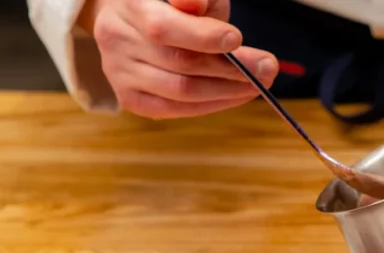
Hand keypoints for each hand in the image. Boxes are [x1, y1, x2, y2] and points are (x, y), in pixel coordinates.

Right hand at [81, 0, 277, 118]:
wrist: (126, 19)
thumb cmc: (166, 0)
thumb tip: (203, 13)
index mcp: (129, 4)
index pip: (164, 28)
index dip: (203, 36)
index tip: (238, 39)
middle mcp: (116, 39)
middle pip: (179, 63)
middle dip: (230, 69)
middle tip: (267, 68)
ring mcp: (119, 72)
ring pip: (180, 92)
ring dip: (226, 91)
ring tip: (257, 84)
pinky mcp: (130, 98)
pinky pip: (175, 110)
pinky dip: (211, 105)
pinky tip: (235, 96)